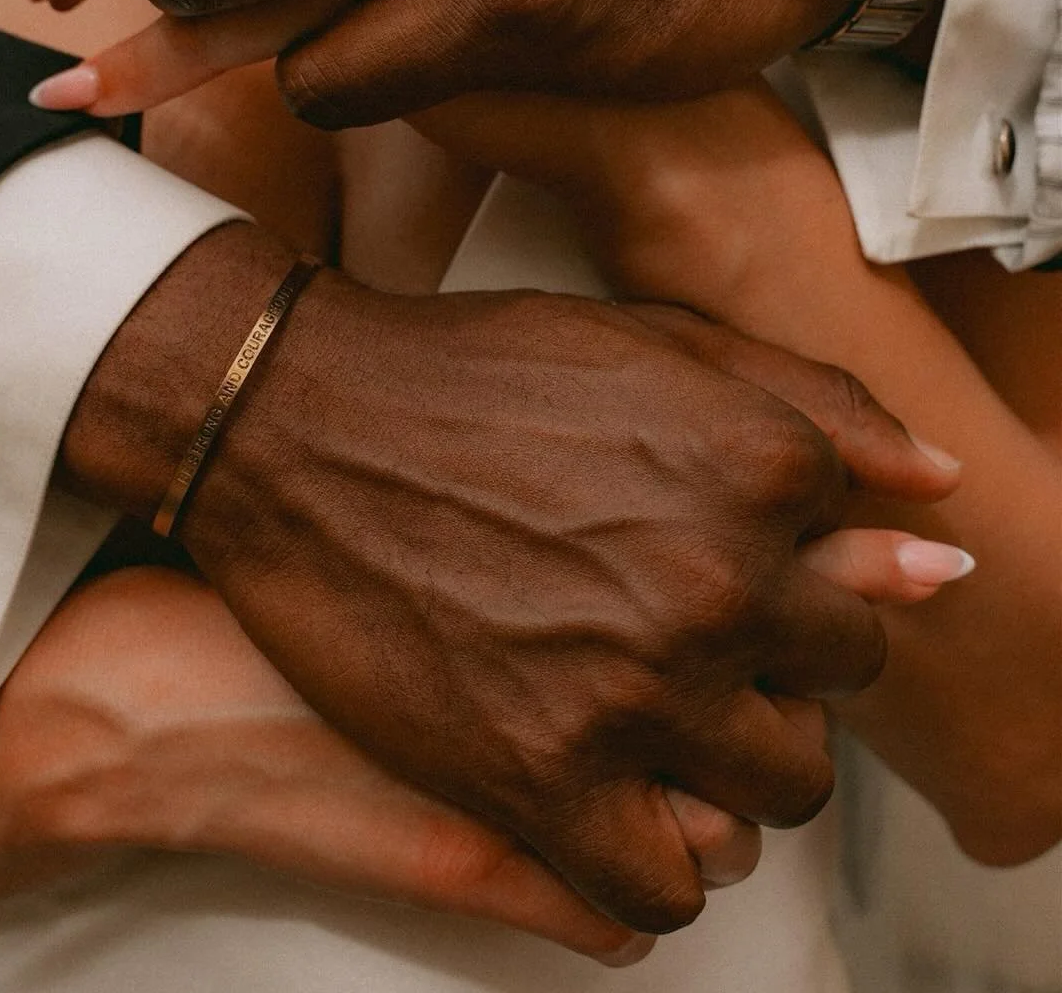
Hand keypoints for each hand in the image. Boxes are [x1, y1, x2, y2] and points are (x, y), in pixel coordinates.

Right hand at [64, 226, 958, 932]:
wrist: (295, 424)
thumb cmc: (463, 375)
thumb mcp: (646, 342)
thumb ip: (810, 409)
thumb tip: (934, 496)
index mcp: (754, 467)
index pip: (866, 580)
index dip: (800, 586)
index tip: (741, 584)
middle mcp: (714, 581)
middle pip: (834, 687)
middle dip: (779, 671)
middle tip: (691, 647)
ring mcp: (631, 687)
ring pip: (779, 789)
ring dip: (734, 764)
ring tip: (658, 720)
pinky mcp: (538, 777)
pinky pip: (665, 887)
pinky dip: (657, 860)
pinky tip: (613, 801)